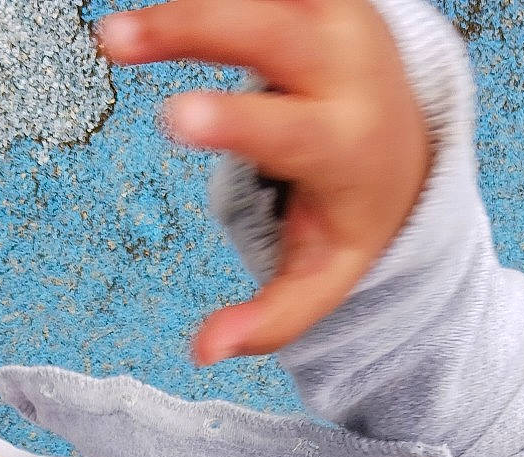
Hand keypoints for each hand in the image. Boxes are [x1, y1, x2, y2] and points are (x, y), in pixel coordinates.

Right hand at [96, 0, 432, 362]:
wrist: (410, 140)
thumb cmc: (350, 211)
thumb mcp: (323, 273)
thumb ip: (270, 318)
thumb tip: (203, 354)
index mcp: (344, 144)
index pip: (289, 131)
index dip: (232, 123)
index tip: (174, 118)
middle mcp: (345, 67)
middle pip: (269, 34)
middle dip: (190, 30)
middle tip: (113, 41)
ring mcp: (336, 12)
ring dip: (191, 0)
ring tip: (119, 28)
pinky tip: (165, 3)